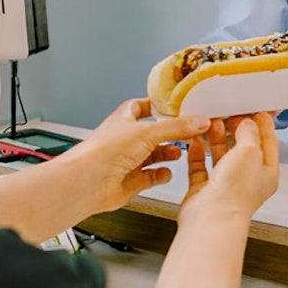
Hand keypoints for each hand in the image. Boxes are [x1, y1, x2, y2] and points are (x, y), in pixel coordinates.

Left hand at [61, 97, 210, 214]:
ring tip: (181, 152)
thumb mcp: (147, 131)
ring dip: (168, 153)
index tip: (177, 105)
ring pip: (153, 155)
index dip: (158, 105)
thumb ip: (177, 127)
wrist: (88, 182)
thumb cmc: (103, 151)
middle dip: (170, 133)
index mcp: (124, 120)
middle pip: (153, 133)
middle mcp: (125, 139)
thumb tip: (199, 121)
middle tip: (189, 131)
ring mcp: (127, 161)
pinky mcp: (130, 181)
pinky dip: (160, 175)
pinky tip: (167, 172)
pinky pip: (150, 177)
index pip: (142, 106)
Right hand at [180, 113, 279, 225]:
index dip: (263, 125)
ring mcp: (225, 186)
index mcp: (267, 173)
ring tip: (212, 122)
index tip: (256, 111)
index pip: (268, 143)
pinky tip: (195, 141)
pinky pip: (200, 167)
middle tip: (230, 113)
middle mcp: (246, 181)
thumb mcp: (249, 151)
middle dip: (236, 129)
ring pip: (221, 157)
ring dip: (217, 138)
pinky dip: (198, 153)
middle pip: (243, 149)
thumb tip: (246, 123)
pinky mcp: (204, 191)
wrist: (211, 219)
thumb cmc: (235, 193)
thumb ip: (248, 133)